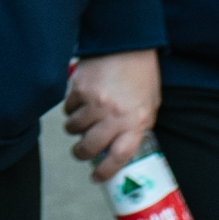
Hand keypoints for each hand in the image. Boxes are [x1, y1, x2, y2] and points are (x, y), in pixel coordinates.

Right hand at [64, 49, 161, 179]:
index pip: (118, 157)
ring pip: (73, 128)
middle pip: (89, 147)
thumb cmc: (142, 75)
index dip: (105, 172)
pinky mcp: (79, 88)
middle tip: (81, 151)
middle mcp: (114, 115)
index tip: (96, 177)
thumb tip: (120, 144)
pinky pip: (68, 108)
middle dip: (81, 153)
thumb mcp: (150, 105)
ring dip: (75, 129)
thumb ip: (137, 126)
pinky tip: (80, 102)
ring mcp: (95, 102)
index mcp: (136, 122)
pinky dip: (71, 108)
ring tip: (81, 122)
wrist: (128, 42)